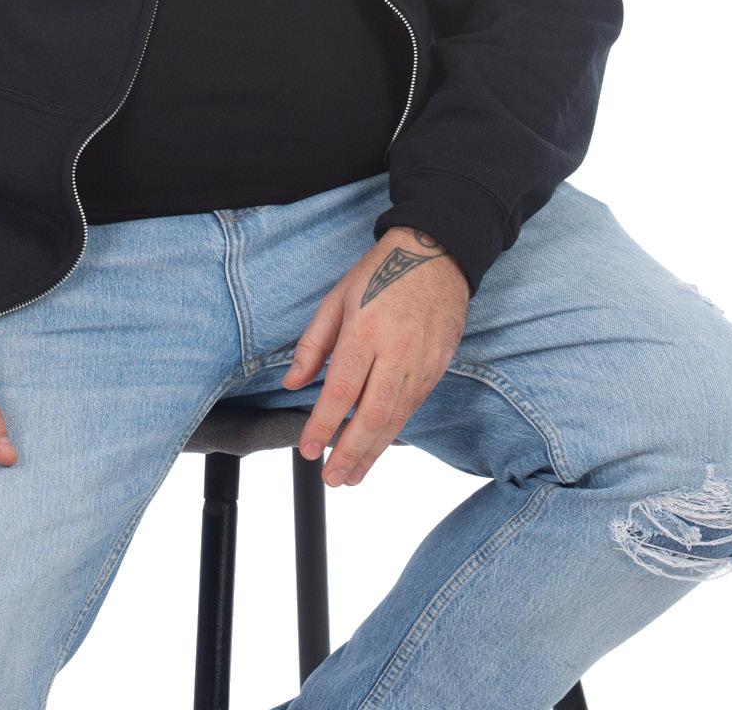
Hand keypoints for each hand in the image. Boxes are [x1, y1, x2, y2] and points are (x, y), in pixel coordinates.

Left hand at [281, 227, 468, 487]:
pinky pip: (413, 408)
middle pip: (372, 416)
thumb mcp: (337, 298)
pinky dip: (394, 432)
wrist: (437, 253)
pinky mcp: (438, 367)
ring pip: (396, 419)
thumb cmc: (381, 271)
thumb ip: (313, 344)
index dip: (323, 426)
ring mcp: (421, 362)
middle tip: (332, 478)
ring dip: (373, 452)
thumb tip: (293, 383)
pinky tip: (379, 446)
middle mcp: (396, 352)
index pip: (341, 391)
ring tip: (352, 475)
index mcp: (365, 331)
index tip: (308, 449)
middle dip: (350, 453)